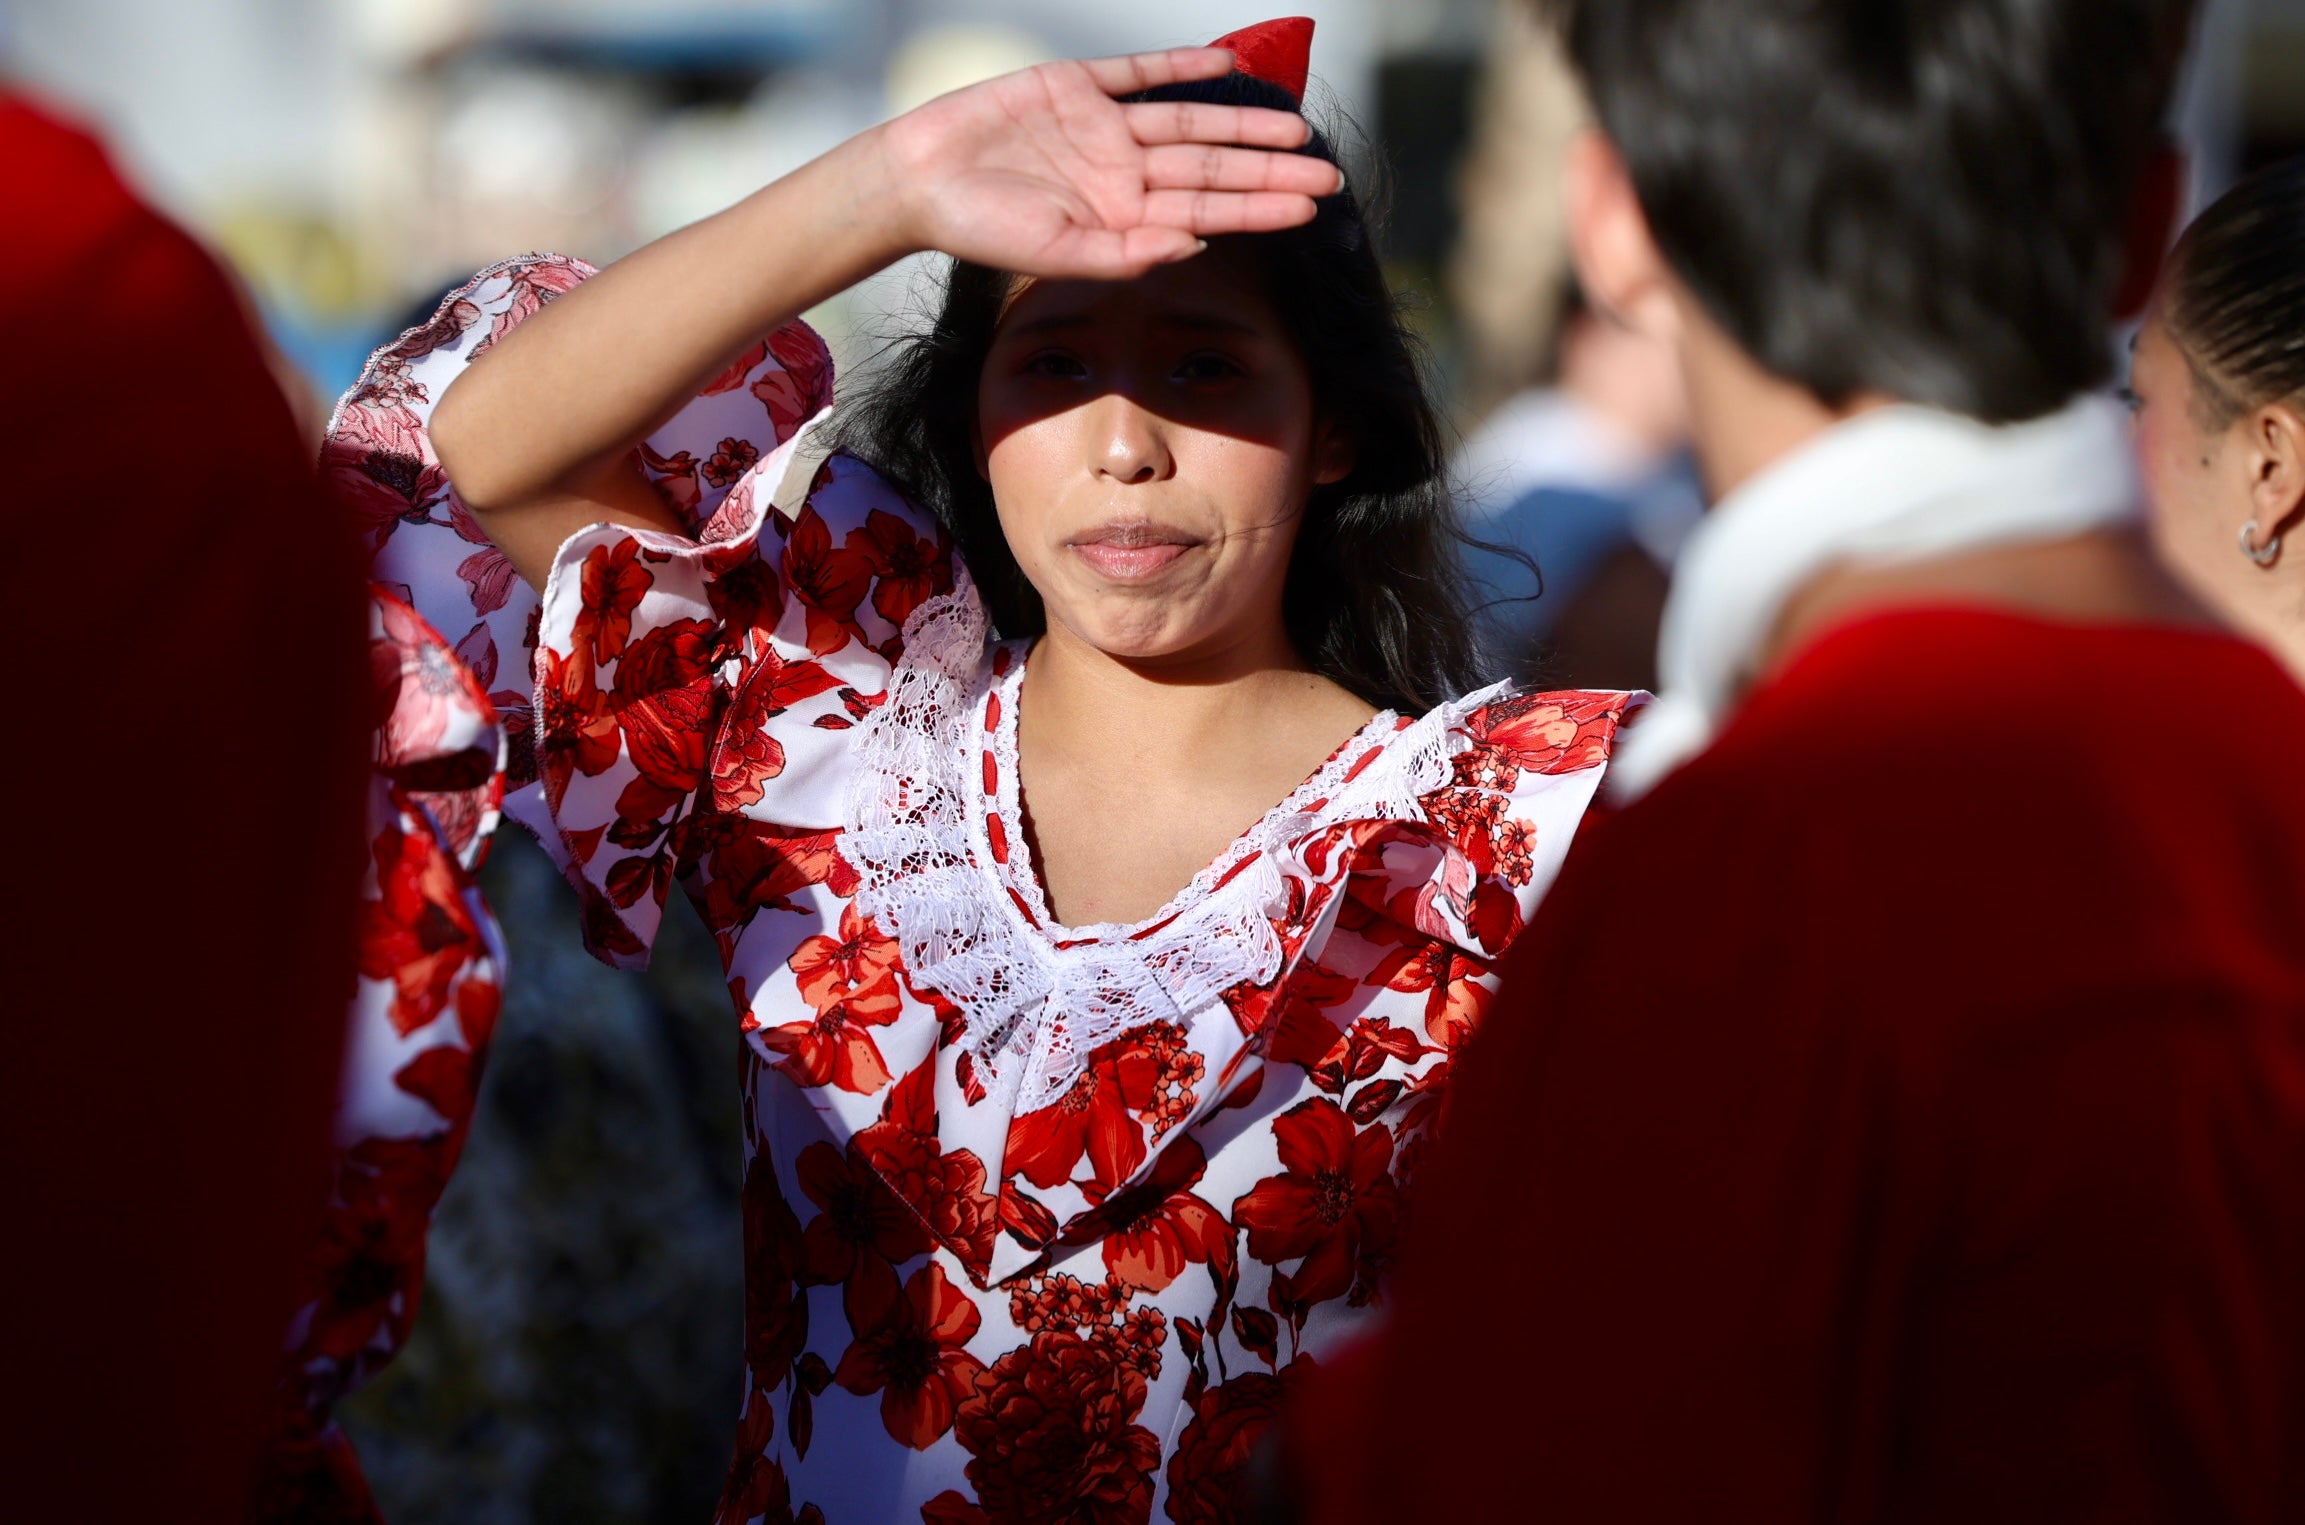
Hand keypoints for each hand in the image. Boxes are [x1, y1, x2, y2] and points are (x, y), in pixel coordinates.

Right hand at [873, 47, 1341, 279]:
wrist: (918, 180)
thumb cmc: (981, 229)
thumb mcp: (1060, 255)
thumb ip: (1129, 253)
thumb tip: (1198, 245)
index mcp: (1124, 216)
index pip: (1209, 211)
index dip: (1261, 208)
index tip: (1312, 209)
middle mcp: (1123, 172)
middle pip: (1213, 167)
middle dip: (1271, 170)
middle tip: (1329, 173)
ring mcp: (1102, 128)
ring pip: (1191, 122)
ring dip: (1242, 125)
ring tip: (1297, 128)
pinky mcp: (1075, 87)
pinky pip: (1138, 74)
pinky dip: (1180, 69)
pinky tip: (1226, 67)